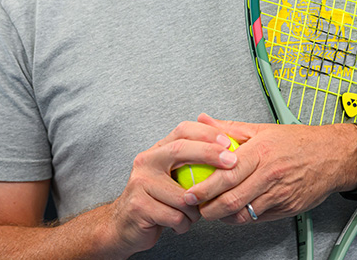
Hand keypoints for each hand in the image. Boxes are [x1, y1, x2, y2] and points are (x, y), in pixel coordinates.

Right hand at [102, 120, 240, 255]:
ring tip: (191, 215)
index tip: (229, 143)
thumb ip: (191, 161)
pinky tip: (178, 224)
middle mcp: (146, 162)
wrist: (124, 226)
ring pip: (183, 194)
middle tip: (232, 163)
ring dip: (196, 210)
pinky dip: (183, 224)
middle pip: (180, 150)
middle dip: (210, 154)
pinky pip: (175, 216)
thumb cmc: (156, 200)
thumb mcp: (171, 176)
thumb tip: (224, 144)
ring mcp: (140, 183)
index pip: (182, 131)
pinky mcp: (139, 206)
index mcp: (156, 151)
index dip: (207, 133)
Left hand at [183, 114, 356, 224]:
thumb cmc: (299, 141)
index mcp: (261, 152)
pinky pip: (259, 218)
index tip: (191, 192)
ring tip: (212, 210)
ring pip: (244, 213)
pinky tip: (234, 211)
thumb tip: (204, 121)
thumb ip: (229, 128)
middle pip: (232, 199)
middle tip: (197, 206)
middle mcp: (270, 175)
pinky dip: (242, 217)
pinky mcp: (286, 208)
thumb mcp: (262, 128)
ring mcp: (279, 194)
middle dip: (209, 208)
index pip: (226, 174)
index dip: (205, 188)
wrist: (333, 155)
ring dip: (224, 216)